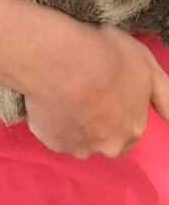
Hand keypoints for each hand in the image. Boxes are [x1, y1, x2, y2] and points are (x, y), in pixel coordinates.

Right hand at [23, 24, 168, 158]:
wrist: (59, 58)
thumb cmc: (106, 57)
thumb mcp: (147, 66)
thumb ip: (164, 95)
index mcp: (132, 130)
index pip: (129, 130)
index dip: (119, 110)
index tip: (106, 89)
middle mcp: (107, 147)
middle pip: (103, 139)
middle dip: (97, 122)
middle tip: (85, 90)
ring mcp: (75, 146)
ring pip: (76, 137)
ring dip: (73, 122)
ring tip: (64, 90)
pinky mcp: (48, 140)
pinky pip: (50, 131)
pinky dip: (49, 118)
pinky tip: (48, 95)